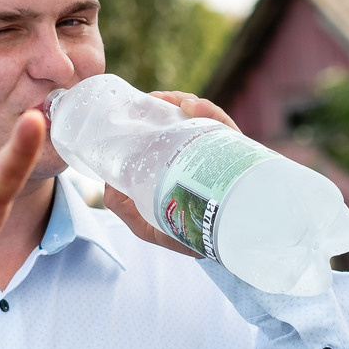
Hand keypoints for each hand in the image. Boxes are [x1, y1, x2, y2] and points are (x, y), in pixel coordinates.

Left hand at [101, 90, 239, 255]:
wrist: (227, 249)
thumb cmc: (187, 236)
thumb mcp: (148, 226)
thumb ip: (125, 209)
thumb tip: (107, 185)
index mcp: (182, 165)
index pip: (169, 132)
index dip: (155, 114)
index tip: (137, 106)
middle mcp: (202, 156)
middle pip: (188, 119)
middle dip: (171, 102)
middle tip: (154, 98)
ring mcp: (222, 155)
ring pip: (207, 119)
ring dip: (187, 102)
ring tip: (172, 100)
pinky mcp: (241, 157)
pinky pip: (226, 129)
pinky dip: (209, 113)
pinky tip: (192, 108)